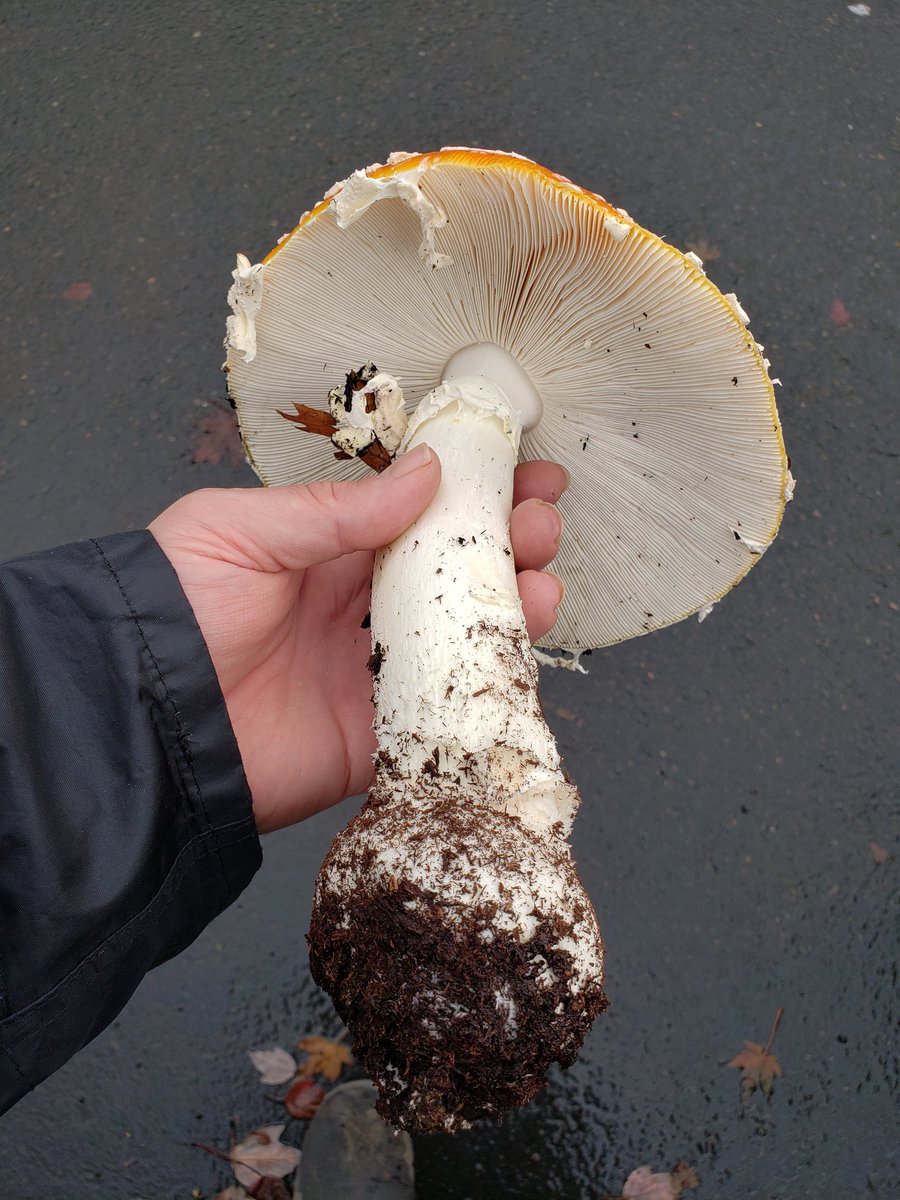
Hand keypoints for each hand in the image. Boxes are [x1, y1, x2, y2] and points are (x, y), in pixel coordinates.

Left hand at [149, 445, 567, 832]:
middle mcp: (354, 612)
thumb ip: (334, 509)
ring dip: (511, 608)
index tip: (522, 470)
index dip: (469, 492)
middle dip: (504, 544)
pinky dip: (489, 685)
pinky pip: (445, 712)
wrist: (143, 719)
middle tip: (541, 523)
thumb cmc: (177, 610)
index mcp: (323, 556)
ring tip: (544, 582)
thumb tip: (426, 472)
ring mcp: (369, 675)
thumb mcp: (242, 530)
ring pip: (460, 639)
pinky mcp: (376, 738)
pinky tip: (520, 649)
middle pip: (449, 574)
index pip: (413, 516)